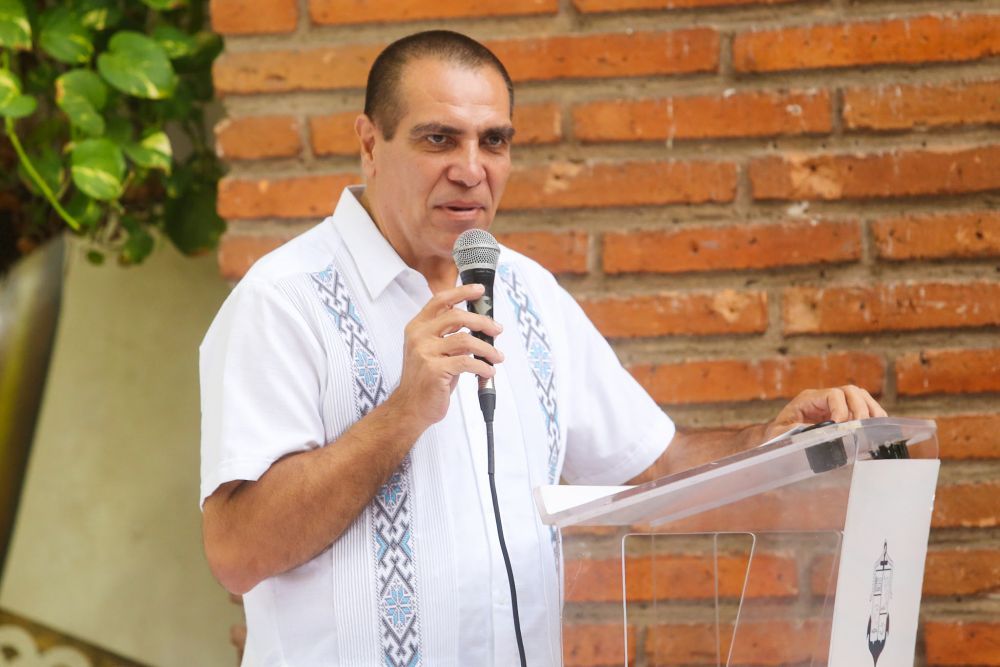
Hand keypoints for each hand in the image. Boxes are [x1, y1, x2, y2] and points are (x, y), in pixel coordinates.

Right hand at [389, 283, 503, 430]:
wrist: (410, 407)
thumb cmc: (425, 379)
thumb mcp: (432, 350)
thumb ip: (449, 335)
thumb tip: (479, 325)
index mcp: (417, 327)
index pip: (440, 301)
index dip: (461, 292)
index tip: (479, 290)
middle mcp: (419, 336)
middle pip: (457, 317)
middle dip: (482, 322)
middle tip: (497, 330)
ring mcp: (425, 353)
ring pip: (466, 340)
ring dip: (487, 348)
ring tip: (496, 356)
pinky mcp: (435, 370)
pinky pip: (467, 362)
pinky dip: (483, 366)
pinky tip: (488, 371)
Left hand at [763, 385, 887, 439]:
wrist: (778, 437)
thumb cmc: (778, 435)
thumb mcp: (780, 434)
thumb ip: (792, 432)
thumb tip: (812, 432)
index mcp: (808, 399)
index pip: (832, 394)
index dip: (840, 408)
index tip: (840, 425)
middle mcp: (823, 398)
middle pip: (850, 391)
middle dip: (859, 408)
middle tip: (859, 426)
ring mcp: (834, 404)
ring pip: (859, 397)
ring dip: (870, 410)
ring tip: (871, 427)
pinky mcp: (842, 414)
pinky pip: (862, 407)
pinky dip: (871, 416)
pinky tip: (873, 428)